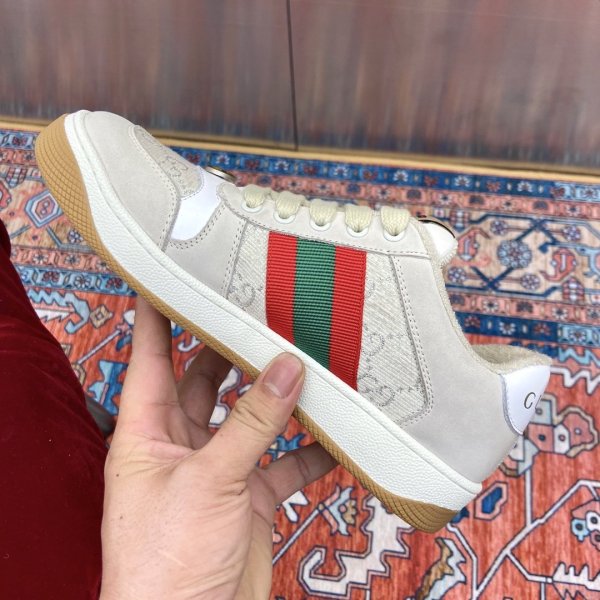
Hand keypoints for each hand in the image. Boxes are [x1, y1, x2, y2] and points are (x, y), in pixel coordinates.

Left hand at [100, 298, 334, 598]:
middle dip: (231, 351)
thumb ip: (251, 424)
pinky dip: (308, 450)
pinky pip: (283, 463)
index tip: (171, 278)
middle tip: (258, 313)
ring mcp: (218, 472)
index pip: (151, 359)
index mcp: (146, 434)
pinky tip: (335, 435)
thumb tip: (286, 370)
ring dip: (277, 399)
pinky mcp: (249, 497)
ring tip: (306, 363)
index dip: (158, 318)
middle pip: (206, 382)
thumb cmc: (165, 562)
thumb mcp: (208, 480)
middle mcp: (180, 446)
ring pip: (250, 420)